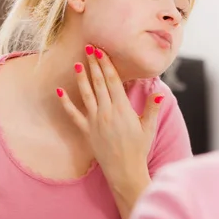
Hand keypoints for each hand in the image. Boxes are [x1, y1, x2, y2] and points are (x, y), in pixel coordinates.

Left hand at [56, 45, 163, 185]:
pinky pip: (73, 114)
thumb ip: (152, 107)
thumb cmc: (138, 148)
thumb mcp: (148, 127)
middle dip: (94, 64)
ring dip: (82, 78)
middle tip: (89, 48)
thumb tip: (159, 91)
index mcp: (123, 109)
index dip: (107, 65)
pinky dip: (66, 102)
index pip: (113, 81)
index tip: (102, 51)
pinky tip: (60, 91)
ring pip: (86, 94)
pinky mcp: (86, 131)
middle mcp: (107, 112)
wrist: (124, 170)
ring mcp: (95, 121)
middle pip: (99, 83)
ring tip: (78, 63)